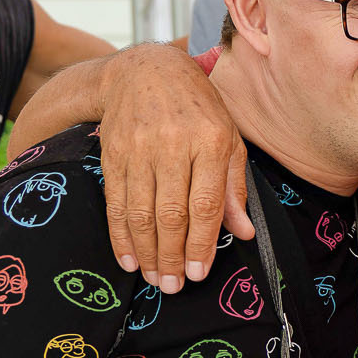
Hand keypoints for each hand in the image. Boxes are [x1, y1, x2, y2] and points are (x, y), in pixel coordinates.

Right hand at [97, 45, 249, 292]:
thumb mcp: (229, 138)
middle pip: (171, 213)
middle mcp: (174, 146)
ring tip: (153, 279)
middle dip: (171, 256)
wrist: (145, 70)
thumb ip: (234, 187)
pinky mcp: (113, 154)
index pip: (206, 204)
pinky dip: (120, 235)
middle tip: (172, 287)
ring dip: (146, 252)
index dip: (201, 243)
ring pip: (141, 212)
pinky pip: (116, 202)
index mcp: (211, 142)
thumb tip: (244, 232)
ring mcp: (140, 150)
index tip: (198, 273)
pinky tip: (127, 258)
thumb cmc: (198, 108)